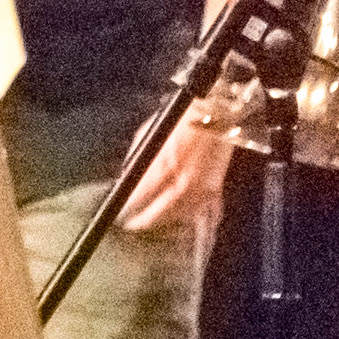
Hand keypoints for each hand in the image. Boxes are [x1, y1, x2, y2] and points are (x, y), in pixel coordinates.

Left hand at [121, 96, 236, 235]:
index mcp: (165, 165)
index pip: (141, 196)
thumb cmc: (181, 120)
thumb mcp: (151, 133)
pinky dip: (187, 216)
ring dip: (165, 221)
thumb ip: (139, 158)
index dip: (129, 207)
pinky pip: (200, 212)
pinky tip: (177, 218)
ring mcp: (203, 189)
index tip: (120, 213)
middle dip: (144, 221)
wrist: (219, 113)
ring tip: (152, 222)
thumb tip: (127, 177)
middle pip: (161, 213)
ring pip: (180, 216)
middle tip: (133, 225)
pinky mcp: (216, 190)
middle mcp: (185, 182)